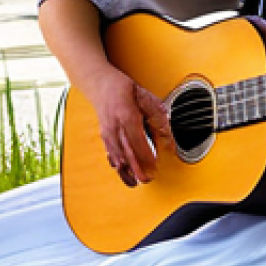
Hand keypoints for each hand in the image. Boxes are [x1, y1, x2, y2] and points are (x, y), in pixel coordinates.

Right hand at [91, 68, 172, 186]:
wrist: (99, 83)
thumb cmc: (122, 88)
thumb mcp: (143, 94)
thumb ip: (156, 113)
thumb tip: (167, 129)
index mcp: (126, 114)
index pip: (137, 138)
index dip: (145, 153)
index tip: (154, 164)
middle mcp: (114, 125)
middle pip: (125, 151)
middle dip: (136, 168)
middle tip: (146, 180)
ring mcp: (107, 132)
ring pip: (116, 155)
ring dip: (125, 170)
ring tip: (135, 182)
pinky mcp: (104, 136)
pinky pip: (110, 153)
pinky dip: (117, 165)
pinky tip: (122, 172)